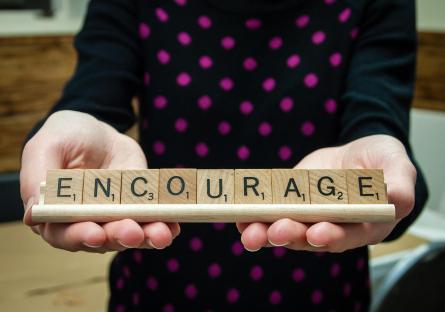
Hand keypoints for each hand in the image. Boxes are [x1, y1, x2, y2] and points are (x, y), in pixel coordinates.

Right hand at [21, 110, 179, 252]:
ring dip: (146, 236)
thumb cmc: (66, 137)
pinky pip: (151, 220)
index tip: (96, 234)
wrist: (98, 130)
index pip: (64, 234)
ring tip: (161, 234)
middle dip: (118, 237)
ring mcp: (115, 217)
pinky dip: (164, 224)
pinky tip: (173, 226)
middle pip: (102, 239)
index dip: (79, 237)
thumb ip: (37, 176)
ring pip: (129, 234)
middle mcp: (86, 221)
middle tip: (132, 232)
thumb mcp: (47, 146)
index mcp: (57, 213)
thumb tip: (33, 214)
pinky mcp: (137, 208)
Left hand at [237, 134, 415, 252]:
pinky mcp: (289, 205)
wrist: (356, 154)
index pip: (348, 235)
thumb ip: (399, 183)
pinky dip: (255, 217)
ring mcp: (308, 217)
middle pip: (310, 237)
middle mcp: (333, 226)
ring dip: (266, 232)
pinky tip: (240, 217)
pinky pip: (270, 214)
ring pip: (286, 230)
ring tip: (249, 232)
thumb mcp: (396, 165)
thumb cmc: (381, 161)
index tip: (317, 233)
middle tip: (276, 231)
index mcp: (363, 223)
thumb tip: (397, 197)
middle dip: (292, 235)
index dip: (333, 236)